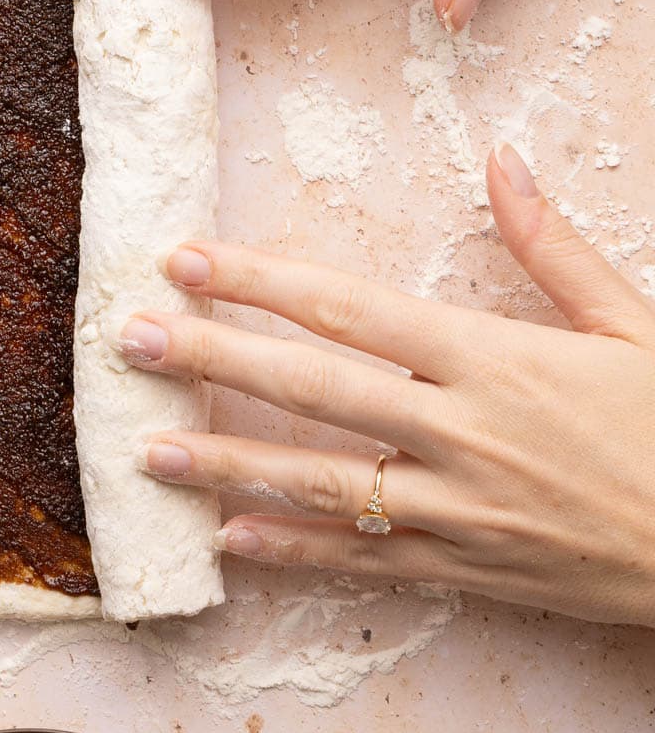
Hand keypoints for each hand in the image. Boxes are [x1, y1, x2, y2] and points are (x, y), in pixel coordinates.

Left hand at [120, 144, 654, 627]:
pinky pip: (367, 563)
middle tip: (129, 342)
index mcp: (497, 357)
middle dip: (213, 360)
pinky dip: (294, 551)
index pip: (350, 310)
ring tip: (147, 450)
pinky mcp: (474, 573)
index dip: (260, 282)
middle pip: (314, 391)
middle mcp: (466, 432)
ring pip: (323, 485)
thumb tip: (502, 159)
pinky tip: (229, 539)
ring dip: (228, 465)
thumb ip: (554, 247)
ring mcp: (464, 511)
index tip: (187, 259)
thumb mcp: (636, 323)